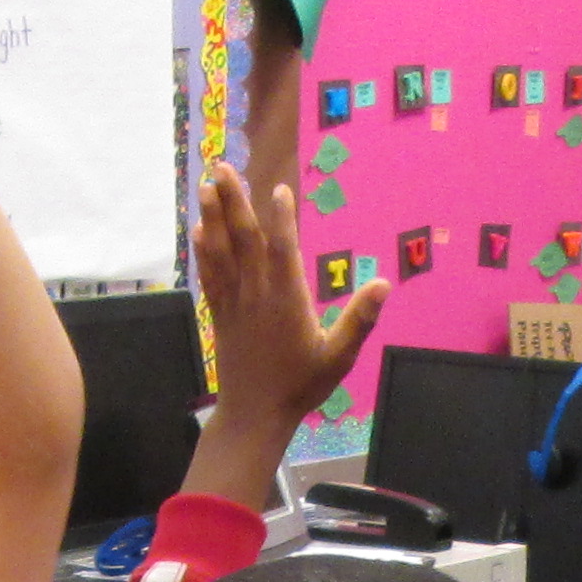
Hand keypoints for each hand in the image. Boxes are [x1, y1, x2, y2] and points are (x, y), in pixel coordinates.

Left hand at [190, 167, 382, 450]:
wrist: (255, 414)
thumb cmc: (301, 385)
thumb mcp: (339, 357)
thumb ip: (359, 320)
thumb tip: (382, 284)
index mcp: (287, 300)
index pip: (283, 250)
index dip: (281, 217)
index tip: (279, 188)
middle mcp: (257, 294)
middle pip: (244, 239)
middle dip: (235, 202)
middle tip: (224, 167)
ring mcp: (235, 302)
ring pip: (222, 251)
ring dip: (214, 216)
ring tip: (208, 185)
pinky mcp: (220, 313)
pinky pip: (210, 274)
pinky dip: (204, 250)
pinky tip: (199, 230)